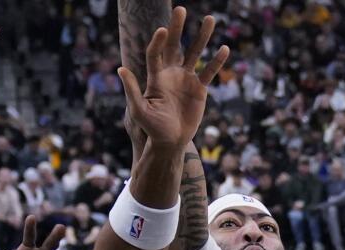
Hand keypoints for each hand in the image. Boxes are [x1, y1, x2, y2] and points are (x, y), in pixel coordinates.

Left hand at [117, 7, 228, 149]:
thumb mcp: (140, 110)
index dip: (158, 42)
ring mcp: (186, 79)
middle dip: (177, 28)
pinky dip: (217, 61)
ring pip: (195, 53)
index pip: (155, 54)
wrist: (170, 141)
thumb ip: (132, 89)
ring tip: (210, 19)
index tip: (162, 30)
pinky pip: (209, 71)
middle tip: (181, 9)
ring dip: (202, 36)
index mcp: (156, 77)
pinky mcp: (199, 88)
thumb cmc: (152, 128)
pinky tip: (224, 48)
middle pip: (175, 45)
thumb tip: (120, 68)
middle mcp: (171, 73)